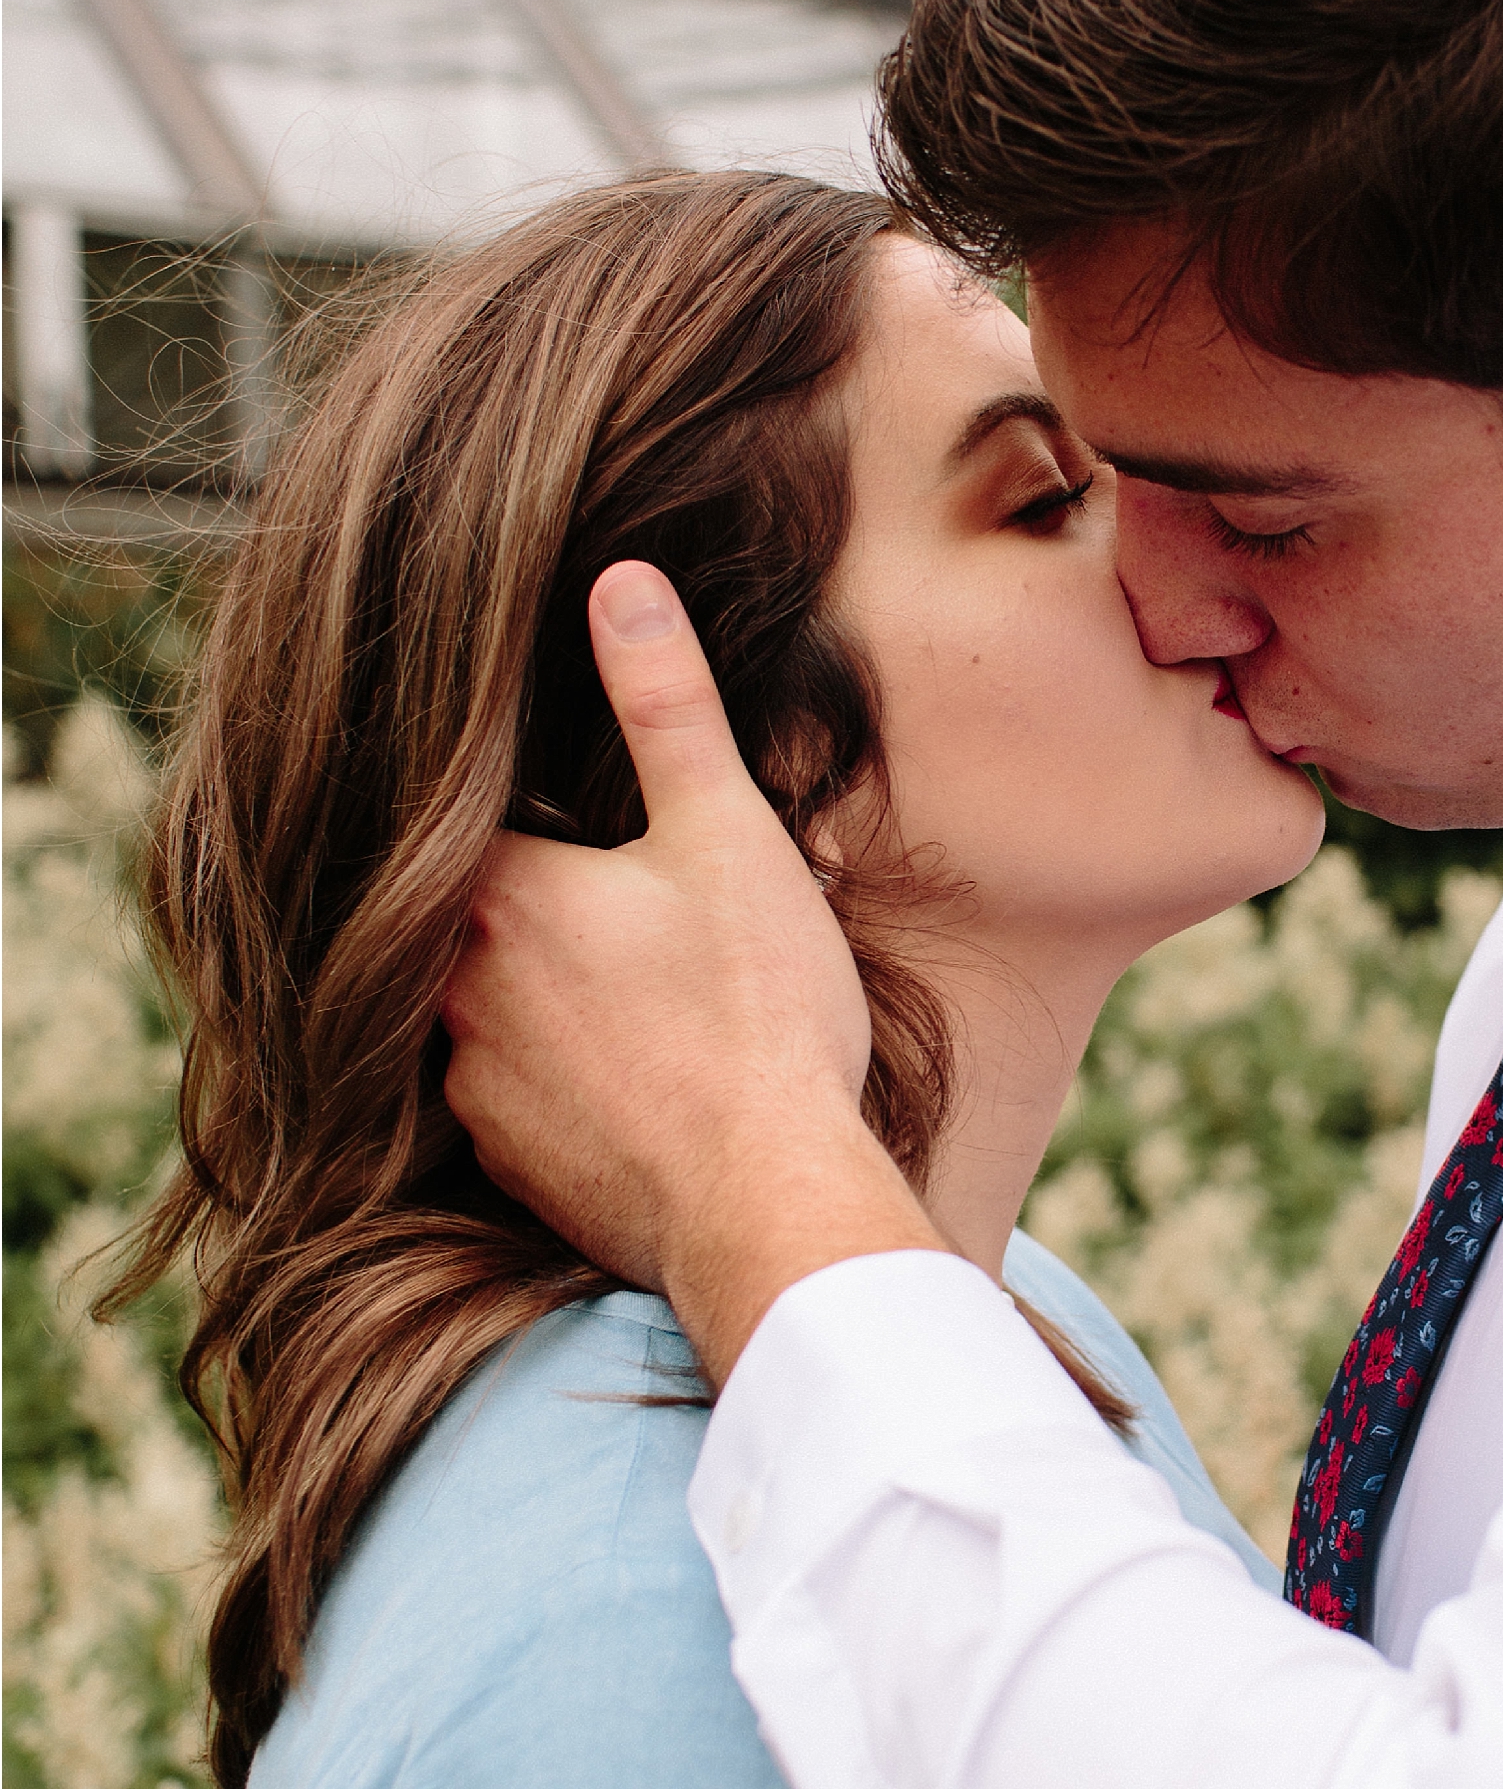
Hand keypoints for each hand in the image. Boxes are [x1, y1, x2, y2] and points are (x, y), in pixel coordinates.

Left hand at [441, 565, 940, 1370]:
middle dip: (546, 904)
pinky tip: (634, 1079)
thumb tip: (620, 584)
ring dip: (545, 997)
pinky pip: (511, 1096)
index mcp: (492, 892)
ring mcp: (469, 1086)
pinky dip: (561, 1081)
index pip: (472, 818)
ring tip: (643, 997)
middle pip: (475, 915)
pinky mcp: (503, 1165)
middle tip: (629, 905)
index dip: (535, 812)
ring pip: (487, 1009)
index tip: (583, 818)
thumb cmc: (757, 1013)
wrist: (767, 1204)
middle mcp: (449, 989)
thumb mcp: (726, 832)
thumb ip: (665, 703)